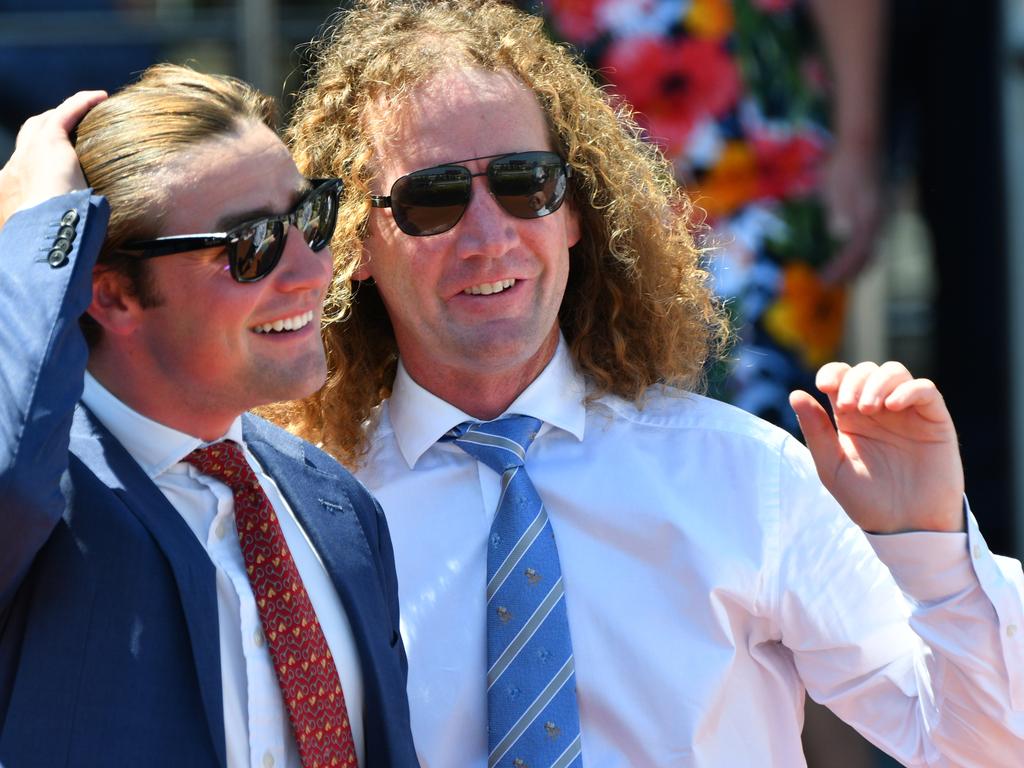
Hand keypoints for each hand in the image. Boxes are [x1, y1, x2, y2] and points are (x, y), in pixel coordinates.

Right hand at [0, 90, 106, 229]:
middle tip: (71, 132)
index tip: (58, 169)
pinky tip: (100, 98)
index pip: (24, 169)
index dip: (39, 164)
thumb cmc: (49, 243)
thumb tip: (83, 243)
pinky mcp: (49, 141)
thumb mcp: (49, 237)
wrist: (42, 235)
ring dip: (65, 114)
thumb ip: (60, 231)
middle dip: (47, 131)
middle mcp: (15, 168)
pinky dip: (81, 103)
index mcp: (10, 191)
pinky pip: (66, 112)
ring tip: (86, 111)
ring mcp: (28, 153)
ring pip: (44, 121)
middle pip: (29, 138)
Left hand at [790, 361, 964, 533]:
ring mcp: (907, 413)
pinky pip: (926, 389)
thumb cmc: (866, 500)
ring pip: (895, 372)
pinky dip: (909, 389)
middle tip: (847, 407)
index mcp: (850, 417)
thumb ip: (815, 431)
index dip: (833, 372)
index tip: (824, 386)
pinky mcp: (934, 421)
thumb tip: (795, 394)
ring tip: (869, 408)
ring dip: (878, 382)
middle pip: (866, 370)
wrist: (905, 526)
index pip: (841, 376)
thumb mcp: (832, 467)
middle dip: (853, 381)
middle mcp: (879, 410)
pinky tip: (892, 406)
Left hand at [817, 143, 881, 284]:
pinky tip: (845, 252)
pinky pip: (869, 239)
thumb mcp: (836, 187)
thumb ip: (839, 210)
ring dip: (853, 265)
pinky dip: (857, 252)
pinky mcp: (877, 212)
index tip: (823, 281)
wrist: (862, 144)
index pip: (856, 254)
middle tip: (828, 283)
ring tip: (836, 274)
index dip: (840, 271)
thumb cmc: (845, 165)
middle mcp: (879, 221)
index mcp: (869, 217)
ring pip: (871, 250)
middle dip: (848, 274)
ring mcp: (881, 217)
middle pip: (867, 257)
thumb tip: (839, 232)